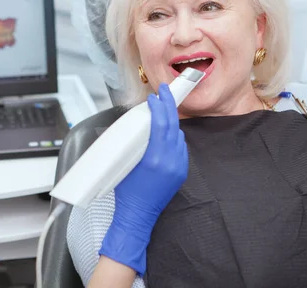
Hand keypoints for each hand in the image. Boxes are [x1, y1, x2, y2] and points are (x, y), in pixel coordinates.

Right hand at [99, 83, 187, 274]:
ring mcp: (178, 167)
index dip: (159, 107)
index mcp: (155, 157)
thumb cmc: (126, 191)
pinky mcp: (181, 172)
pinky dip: (174, 138)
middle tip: (165, 92)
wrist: (138, 214)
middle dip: (169, 106)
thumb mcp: (125, 163)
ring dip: (171, 122)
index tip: (155, 97)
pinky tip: (166, 134)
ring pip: (179, 136)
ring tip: (162, 111)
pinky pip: (181, 148)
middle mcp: (170, 161)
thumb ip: (136, 143)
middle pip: (173, 125)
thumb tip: (139, 125)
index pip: (161, 124)